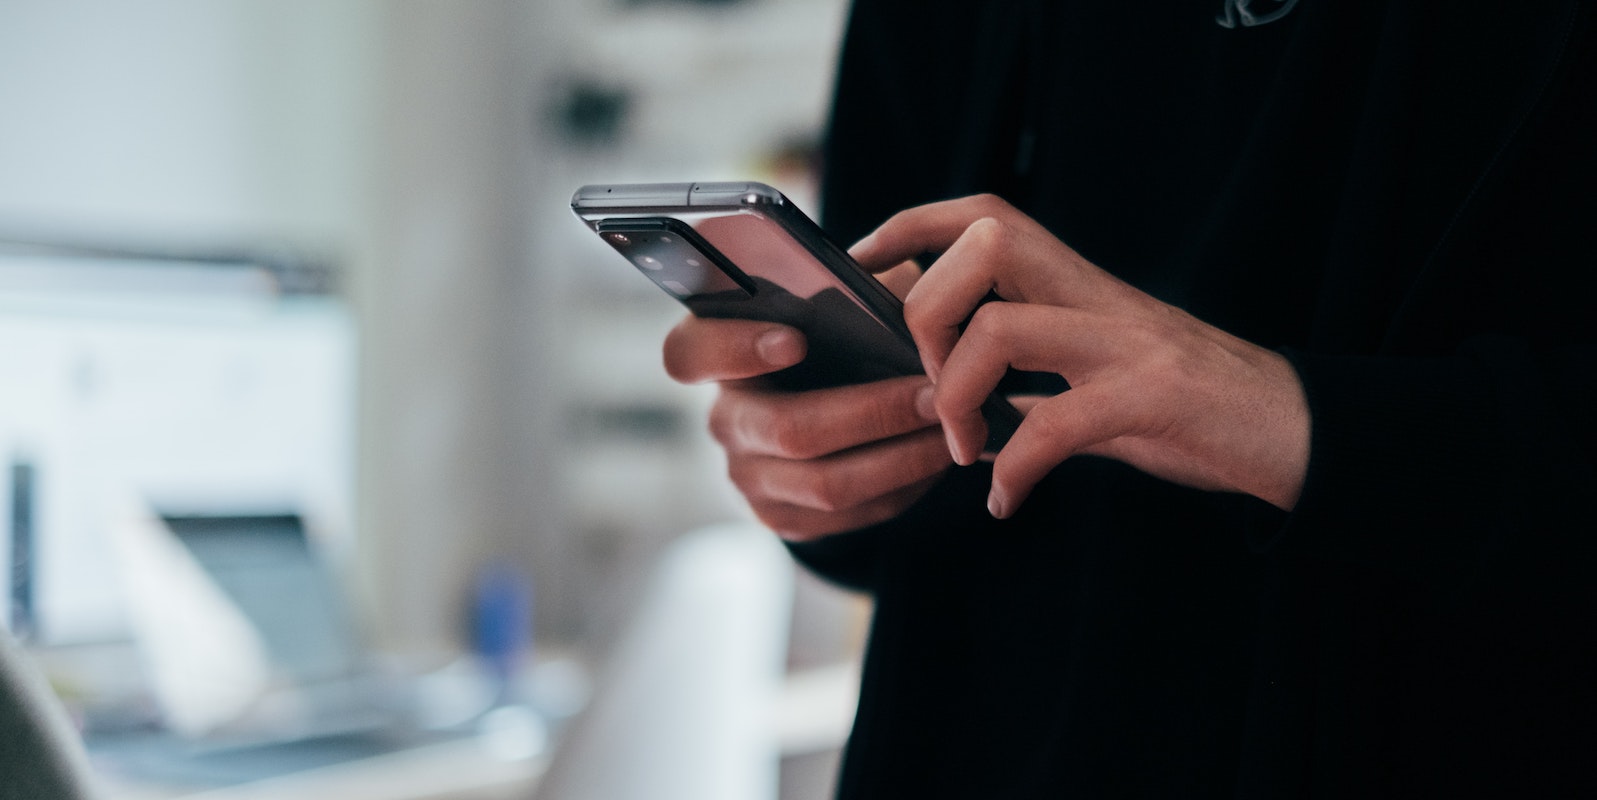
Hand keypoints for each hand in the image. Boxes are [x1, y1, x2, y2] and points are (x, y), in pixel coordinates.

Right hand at [663, 260, 952, 539]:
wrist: (834, 409)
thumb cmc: (839, 337)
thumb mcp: (841, 300)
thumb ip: (855, 288)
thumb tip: (899, 292)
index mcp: (718, 353)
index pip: (690, 353)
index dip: (735, 349)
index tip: (795, 339)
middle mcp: (725, 419)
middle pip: (787, 430)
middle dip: (872, 413)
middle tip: (935, 395)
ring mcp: (748, 476)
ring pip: (826, 484)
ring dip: (901, 457)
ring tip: (952, 430)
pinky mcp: (782, 517)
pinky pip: (847, 515)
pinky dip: (901, 488)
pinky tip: (935, 459)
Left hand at [850, 195, 1309, 517]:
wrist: (1293, 431)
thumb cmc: (1188, 407)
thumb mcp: (1098, 377)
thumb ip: (1032, 377)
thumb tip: (951, 396)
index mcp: (1077, 285)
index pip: (982, 215)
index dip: (910, 227)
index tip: (862, 270)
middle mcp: (1098, 296)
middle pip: (984, 245)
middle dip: (926, 313)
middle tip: (928, 387)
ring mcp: (1127, 343)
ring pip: (1003, 329)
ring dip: (959, 396)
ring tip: (964, 450)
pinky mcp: (1154, 398)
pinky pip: (1057, 424)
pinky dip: (1016, 468)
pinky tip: (1007, 500)